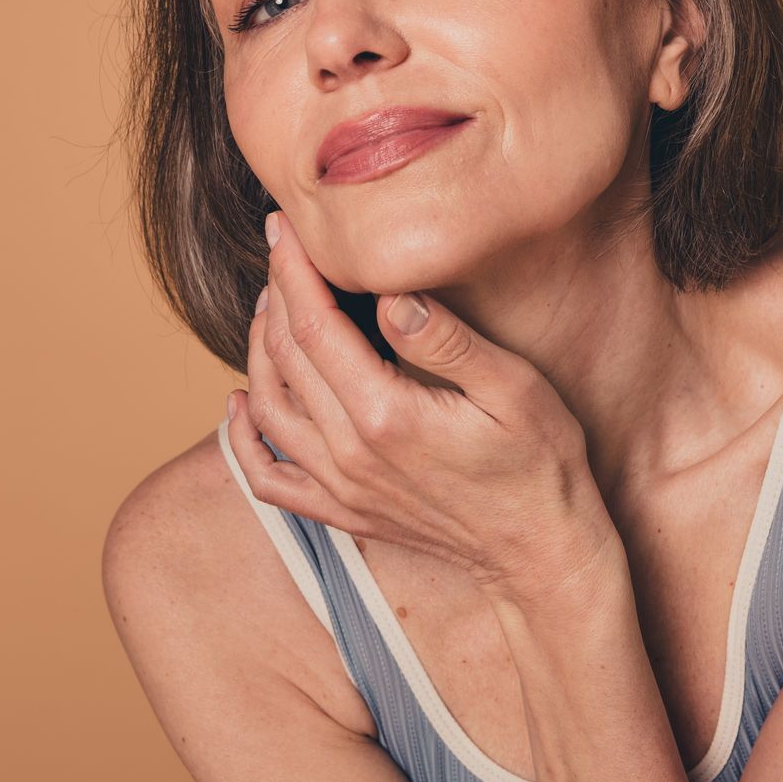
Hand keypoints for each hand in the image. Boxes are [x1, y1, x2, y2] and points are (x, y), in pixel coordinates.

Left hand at [226, 210, 618, 598]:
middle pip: (284, 359)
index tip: (283, 228)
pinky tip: (240, 405)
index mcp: (386, 416)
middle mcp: (350, 454)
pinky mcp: (344, 512)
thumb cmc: (540, 465)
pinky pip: (269, 479)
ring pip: (267, 410)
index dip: (293, 270)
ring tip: (270, 307)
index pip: (314, 326)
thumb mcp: (514, 389)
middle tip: (281, 251)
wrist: (541, 553)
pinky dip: (243, 440)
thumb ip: (445, 339)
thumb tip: (389, 293)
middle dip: (275, 295)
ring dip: (258, 352)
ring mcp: (341, 488)